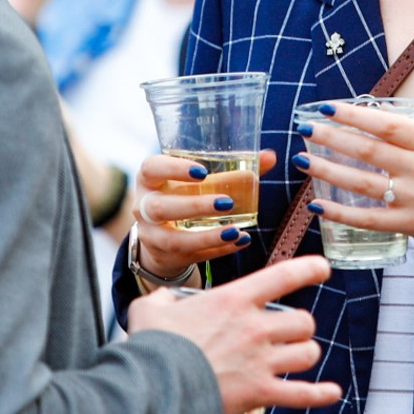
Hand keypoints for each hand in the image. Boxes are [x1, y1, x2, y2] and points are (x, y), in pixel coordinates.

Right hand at [127, 255, 341, 413]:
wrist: (153, 389)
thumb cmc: (152, 347)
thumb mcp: (150, 310)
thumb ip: (163, 301)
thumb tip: (166, 302)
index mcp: (234, 301)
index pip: (284, 275)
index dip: (310, 269)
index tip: (323, 268)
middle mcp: (255, 328)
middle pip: (303, 321)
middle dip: (300, 326)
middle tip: (288, 332)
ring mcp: (260, 362)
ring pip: (307, 353)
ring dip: (304, 354)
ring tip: (293, 357)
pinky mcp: (260, 393)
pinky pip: (302, 395)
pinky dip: (319, 395)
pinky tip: (332, 393)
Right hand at [130, 149, 277, 279]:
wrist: (163, 233)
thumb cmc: (185, 195)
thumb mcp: (200, 181)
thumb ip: (233, 170)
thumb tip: (270, 156)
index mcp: (150, 179)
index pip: (151, 169)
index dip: (173, 169)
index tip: (202, 171)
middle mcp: (144, 207)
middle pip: (160, 207)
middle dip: (194, 205)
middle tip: (227, 202)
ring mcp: (152, 235)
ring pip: (172, 239)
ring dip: (206, 236)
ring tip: (234, 230)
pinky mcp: (167, 256)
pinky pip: (191, 255)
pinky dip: (217, 250)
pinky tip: (239, 241)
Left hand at [295, 104, 413, 319]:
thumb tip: (383, 132)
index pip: (387, 123)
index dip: (355, 114)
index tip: (328, 106)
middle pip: (368, 149)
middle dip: (332, 137)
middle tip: (305, 127)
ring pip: (362, 182)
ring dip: (328, 170)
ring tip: (304, 161)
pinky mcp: (413, 226)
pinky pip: (369, 219)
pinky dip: (341, 213)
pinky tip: (318, 207)